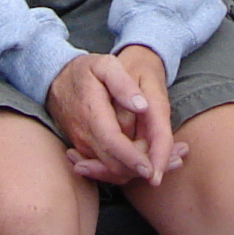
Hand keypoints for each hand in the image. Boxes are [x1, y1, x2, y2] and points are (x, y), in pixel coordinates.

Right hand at [49, 46, 184, 186]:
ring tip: (175, 159)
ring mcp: (83, 146)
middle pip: (115, 164)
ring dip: (141, 170)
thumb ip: (123, 83)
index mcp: (91, 114)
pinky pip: (108, 167)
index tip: (152, 169)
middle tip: (178, 160)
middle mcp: (85, 136)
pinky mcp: (85, 151)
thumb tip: (142, 106)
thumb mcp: (104, 65)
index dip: (133, 159)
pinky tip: (154, 158)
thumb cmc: (83, 71)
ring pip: (113, 170)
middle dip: (144, 168)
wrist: (55, 81)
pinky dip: (131, 167)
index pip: (113, 143)